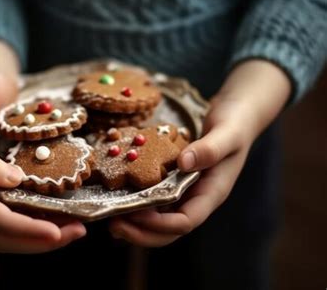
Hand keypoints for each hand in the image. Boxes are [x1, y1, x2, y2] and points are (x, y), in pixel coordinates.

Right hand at [0, 94, 85, 252]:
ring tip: (64, 233)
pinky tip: (35, 227)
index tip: (60, 233)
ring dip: (31, 242)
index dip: (33, 231)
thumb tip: (19, 181)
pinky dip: (16, 235)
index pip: (3, 223)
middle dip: (41, 243)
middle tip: (76, 233)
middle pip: (4, 241)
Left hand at [109, 60, 291, 246]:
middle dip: (142, 233)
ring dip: (137, 224)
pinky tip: (119, 201)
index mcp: (212, 193)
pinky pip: (156, 200)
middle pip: (170, 230)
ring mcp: (187, 191)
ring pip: (161, 219)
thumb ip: (210, 149)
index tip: (134, 214)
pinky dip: (138, 205)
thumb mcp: (227, 133)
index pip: (186, 221)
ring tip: (111, 219)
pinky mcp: (176, 181)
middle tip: (114, 225)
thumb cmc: (236, 124)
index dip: (159, 224)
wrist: (237, 115)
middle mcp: (198, 197)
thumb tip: (184, 163)